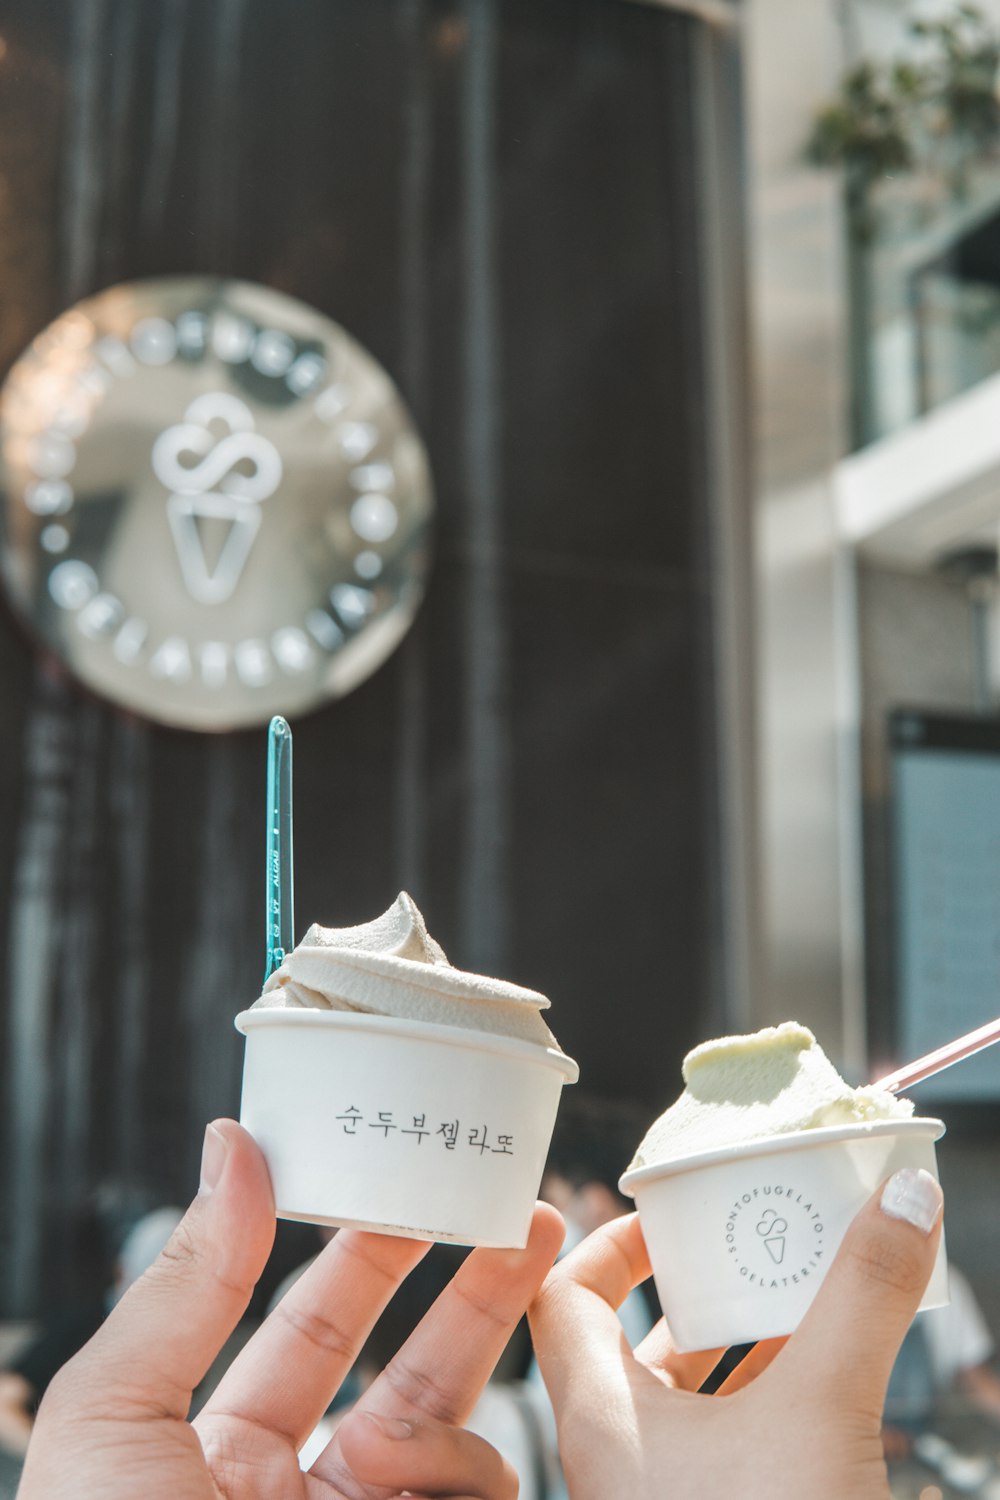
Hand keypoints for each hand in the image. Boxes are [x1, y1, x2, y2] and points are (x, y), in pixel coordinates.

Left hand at [19, 1118, 563, 1499]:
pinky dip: (453, 1471)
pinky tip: (400, 1484)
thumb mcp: (112, 1422)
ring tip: (384, 1445)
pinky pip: (483, 1493)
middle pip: (408, 1364)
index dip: (358, 1250)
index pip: (308, 1329)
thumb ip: (186, 1281)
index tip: (404, 1173)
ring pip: (458, 1436)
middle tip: (519, 1209)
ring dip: (445, 1395)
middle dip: (466, 1283)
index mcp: (214, 1463)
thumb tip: (233, 1144)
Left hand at [530, 1166, 943, 1499]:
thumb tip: (906, 1190)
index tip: (667, 1208)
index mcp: (603, 1418)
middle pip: (634, 1338)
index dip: (605, 1241)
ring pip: (690, 1394)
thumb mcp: (822, 1409)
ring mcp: (668, 1499)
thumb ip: (861, 1297)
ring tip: (801, 1287)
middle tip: (750, 1235)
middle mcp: (621, 1458)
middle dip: (696, 1282)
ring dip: (742, 1336)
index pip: (563, 1298)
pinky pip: (731, 1440)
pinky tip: (829, 1369)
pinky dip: (771, 1392)